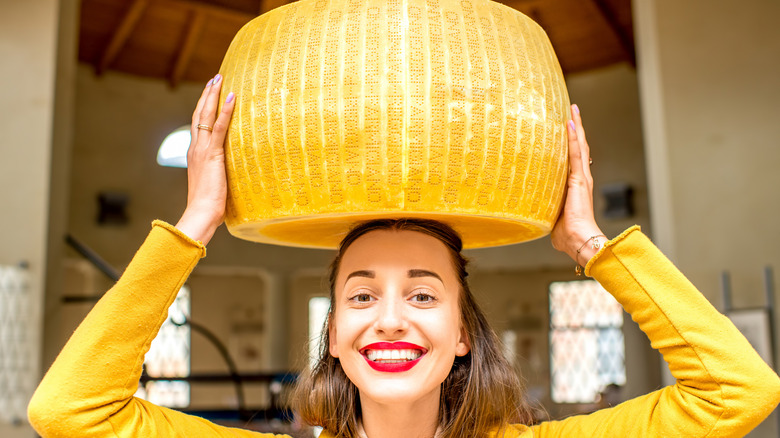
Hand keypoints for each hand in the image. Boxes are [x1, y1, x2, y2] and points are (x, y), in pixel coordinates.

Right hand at [175, 74, 235, 244]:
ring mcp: (202, 150)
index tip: (209, 95)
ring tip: (219, 79)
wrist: (201, 213)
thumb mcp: (215, 185)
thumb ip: (220, 175)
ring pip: (206, 116)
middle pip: (199, 115)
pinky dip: (226, 111)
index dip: (203, 109)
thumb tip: (230, 175)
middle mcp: (196, 148)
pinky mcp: (212, 154)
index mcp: (195, 155)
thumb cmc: (209, 206)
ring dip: (213, 95)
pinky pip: (220, 127)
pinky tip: (231, 97)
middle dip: (206, 96)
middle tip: (214, 79)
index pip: (199, 126)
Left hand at [550, 104, 604, 266]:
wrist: (578, 240)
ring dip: (576, 126)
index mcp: (575, 186)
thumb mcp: (551, 216)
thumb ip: (544, 210)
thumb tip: (532, 213)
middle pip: (578, 148)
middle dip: (576, 129)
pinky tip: (570, 123)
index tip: (566, 129)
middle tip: (572, 110)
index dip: (570, 144)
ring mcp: (581, 177)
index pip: (572, 160)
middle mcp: (581, 178)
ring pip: (579, 146)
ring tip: (573, 109)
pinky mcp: (580, 179)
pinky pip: (575, 154)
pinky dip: (574, 137)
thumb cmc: (565, 234)